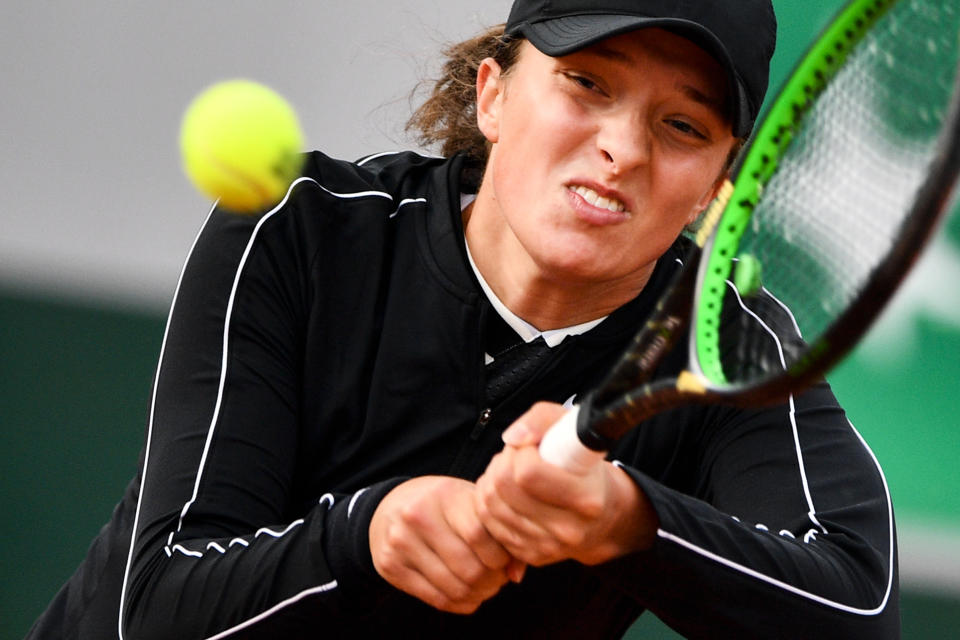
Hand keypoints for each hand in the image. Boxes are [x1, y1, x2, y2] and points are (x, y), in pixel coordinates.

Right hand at [369, 476, 524, 613]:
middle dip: (491, 580)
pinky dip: (460, 604)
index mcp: (444, 495)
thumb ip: (496, 532)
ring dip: (478, 595)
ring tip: (485, 587)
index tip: (505, 560)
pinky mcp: (390, 566)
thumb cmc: (441, 505)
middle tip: (498, 579)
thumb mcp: (468, 503)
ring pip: (453, 588)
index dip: (500, 556)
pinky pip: (435, 599)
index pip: (479, 535)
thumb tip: (515, 575)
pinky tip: (468, 595)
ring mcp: (400, 543)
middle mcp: (418, 516)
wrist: (389, 507)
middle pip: (468, 567)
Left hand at [475, 403, 657, 566]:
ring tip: (508, 471)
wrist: (604, 516)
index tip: (530, 446)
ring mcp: (549, 547)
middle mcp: (569, 529)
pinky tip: (505, 493)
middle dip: (501, 463)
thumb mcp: (572, 429)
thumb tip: (512, 438)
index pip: (528, 473)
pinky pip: (488, 525)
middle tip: (514, 456)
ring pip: (490, 506)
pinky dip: (488, 503)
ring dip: (491, 481)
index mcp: (587, 498)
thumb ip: (541, 419)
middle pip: (503, 488)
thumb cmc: (584, 466)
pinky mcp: (531, 556)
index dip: (520, 452)